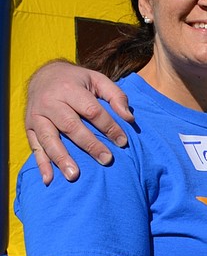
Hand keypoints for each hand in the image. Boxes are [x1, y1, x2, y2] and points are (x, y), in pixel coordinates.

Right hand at [25, 61, 132, 183]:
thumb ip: (115, 95)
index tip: (123, 142)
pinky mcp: (29, 128)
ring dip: (61, 158)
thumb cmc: (76, 81)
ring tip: (74, 176)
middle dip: (90, 144)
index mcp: (69, 89)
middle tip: (106, 160)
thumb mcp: (97, 80)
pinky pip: (35, 147)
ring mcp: (37, 116)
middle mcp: (51, 102)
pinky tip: (49, 180)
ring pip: (50, 139)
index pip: (92, 111)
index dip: (108, 126)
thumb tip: (129, 118)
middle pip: (71, 126)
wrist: (42, 75)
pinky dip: (41, 164)